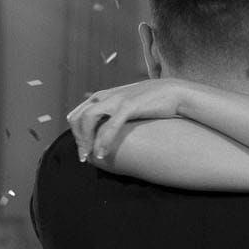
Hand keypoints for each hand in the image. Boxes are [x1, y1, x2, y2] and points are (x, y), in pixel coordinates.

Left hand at [68, 78, 187, 161]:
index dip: (75, 132)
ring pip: (88, 119)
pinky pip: (109, 126)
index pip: (77, 113)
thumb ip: (113, 111)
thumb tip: (104, 124)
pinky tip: (102, 154)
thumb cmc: (151, 102)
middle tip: (83, 156)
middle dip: (78, 138)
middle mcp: (106, 96)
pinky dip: (103, 141)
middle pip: (78, 116)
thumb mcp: (126, 103)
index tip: (81, 148)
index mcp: (103, 95)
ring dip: (86, 140)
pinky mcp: (128, 106)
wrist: (173, 92)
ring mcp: (116, 99)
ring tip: (89, 156)